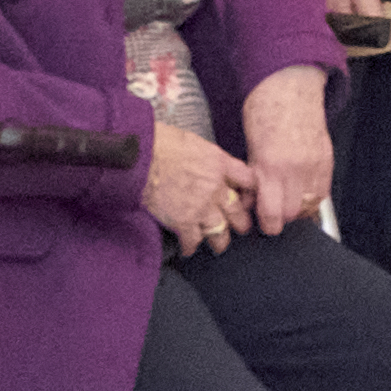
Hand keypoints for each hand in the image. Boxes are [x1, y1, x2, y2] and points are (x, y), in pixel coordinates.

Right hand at [142, 122, 256, 254]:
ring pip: (219, 230)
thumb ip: (205, 157)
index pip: (247, 179)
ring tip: (219, 245)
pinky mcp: (183, 221)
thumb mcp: (193, 141)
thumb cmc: (160, 142)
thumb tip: (203, 162)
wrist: (140, 156)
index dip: (249, 191)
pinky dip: (190, 246)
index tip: (247, 198)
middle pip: (237, 210)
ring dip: (219, 240)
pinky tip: (188, 249)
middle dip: (240, 221)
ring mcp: (201, 206)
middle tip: (240, 227)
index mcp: (219, 163)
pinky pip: (193, 240)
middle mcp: (215, 187)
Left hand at [236, 74, 335, 235]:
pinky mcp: (328, 159)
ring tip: (287, 202)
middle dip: (281, 218)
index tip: (261, 222)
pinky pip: (323, 192)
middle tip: (271, 212)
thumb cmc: (264, 111)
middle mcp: (296, 169)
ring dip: (298, 209)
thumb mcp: (250, 147)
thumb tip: (251, 201)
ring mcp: (316, 164)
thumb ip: (254, 177)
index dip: (267, 224)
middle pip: (293, 214)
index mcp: (272, 166)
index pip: (273, 214)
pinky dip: (312, 197)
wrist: (290, 86)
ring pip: (310, 206)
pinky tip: (302, 192)